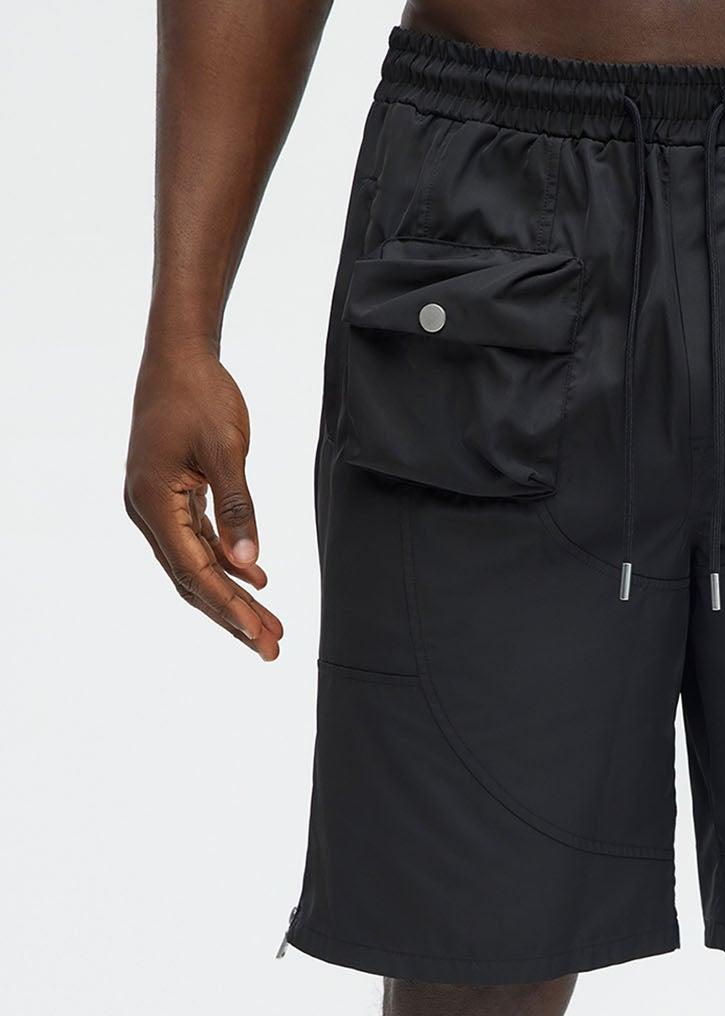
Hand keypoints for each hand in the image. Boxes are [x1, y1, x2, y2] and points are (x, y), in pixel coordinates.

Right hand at [125, 343, 282, 660]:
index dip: (229, 607)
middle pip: (193, 578)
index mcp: (153, 501)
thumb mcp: (226, 450)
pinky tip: (257, 581)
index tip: (260, 635)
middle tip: (272, 648)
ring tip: (272, 626)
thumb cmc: (199, 394)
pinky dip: (228, 563)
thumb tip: (249, 564)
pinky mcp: (174, 496)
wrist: (179, 354)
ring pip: (198, 564)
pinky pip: (200, 541)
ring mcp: (158, 504)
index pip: (194, 570)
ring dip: (234, 595)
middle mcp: (148, 510)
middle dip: (234, 615)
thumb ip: (238, 508)